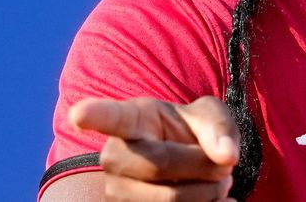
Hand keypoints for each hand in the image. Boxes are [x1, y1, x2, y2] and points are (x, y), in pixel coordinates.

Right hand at [69, 96, 239, 201]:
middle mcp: (114, 157)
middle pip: (159, 165)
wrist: (186, 163)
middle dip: (203, 167)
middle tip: (224, 167)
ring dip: (208, 195)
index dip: (94, 115)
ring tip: (218, 183)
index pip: (109, 117)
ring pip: (168, 201)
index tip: (79, 114)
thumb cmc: (190, 131)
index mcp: (130, 120)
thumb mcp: (209, 116)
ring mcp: (117, 192)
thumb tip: (226, 156)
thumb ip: (219, 129)